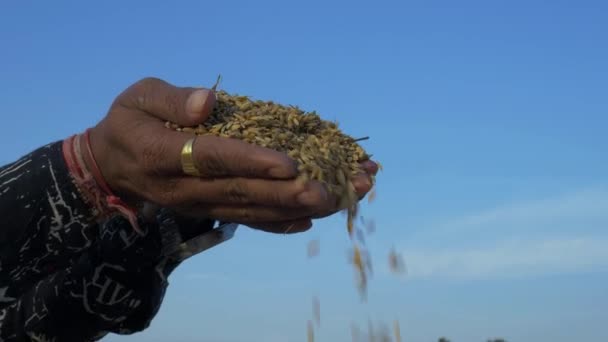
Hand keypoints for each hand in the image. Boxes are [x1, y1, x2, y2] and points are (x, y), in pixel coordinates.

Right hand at [88, 77, 375, 232]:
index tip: (290, 164)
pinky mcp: (211, 211)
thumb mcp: (139, 97)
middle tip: (333, 189)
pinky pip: (247, 221)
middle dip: (291, 193)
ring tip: (339, 200)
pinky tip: (310, 221)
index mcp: (164, 156)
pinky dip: (279, 224)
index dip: (252, 162)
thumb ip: (172, 100)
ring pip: (252, 211)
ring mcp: (200, 205)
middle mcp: (185, 189)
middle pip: (242, 193)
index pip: (213, 159)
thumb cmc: (130, 123)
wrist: (113, 166)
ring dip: (298, 208)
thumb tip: (209, 102)